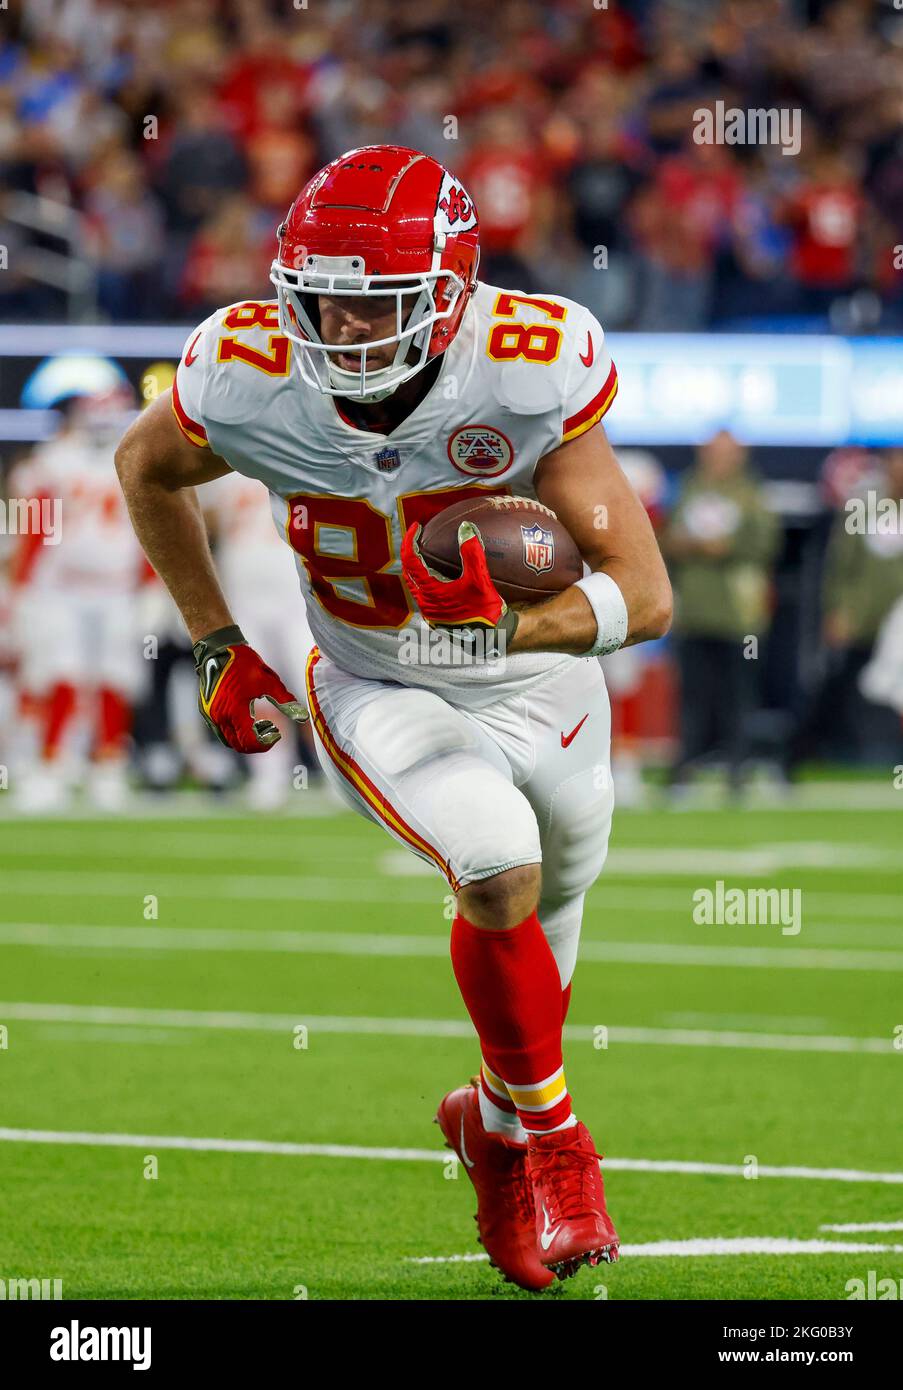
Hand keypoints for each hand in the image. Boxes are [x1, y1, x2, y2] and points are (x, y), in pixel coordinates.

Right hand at [192, 625, 307, 752]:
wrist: (217, 650)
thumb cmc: (243, 663)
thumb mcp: (268, 680)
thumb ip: (284, 700)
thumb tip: (303, 716)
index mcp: (235, 710)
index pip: (249, 742)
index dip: (265, 744)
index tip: (276, 734)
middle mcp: (220, 716)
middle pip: (238, 746)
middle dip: (256, 745)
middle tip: (270, 733)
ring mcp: (211, 715)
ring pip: (229, 741)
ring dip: (244, 740)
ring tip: (259, 727)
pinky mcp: (206, 712)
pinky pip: (220, 731)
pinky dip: (234, 733)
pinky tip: (246, 720)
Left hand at [401, 520, 513, 633]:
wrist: (492, 640)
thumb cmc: (486, 612)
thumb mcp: (480, 579)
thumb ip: (472, 553)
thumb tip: (466, 528)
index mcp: (430, 592)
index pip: (411, 561)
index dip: (411, 541)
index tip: (417, 526)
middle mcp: (425, 604)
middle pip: (408, 573)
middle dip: (410, 553)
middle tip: (418, 538)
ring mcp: (429, 613)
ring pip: (415, 585)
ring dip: (417, 568)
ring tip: (425, 554)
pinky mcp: (436, 619)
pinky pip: (424, 595)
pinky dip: (426, 580)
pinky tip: (439, 575)